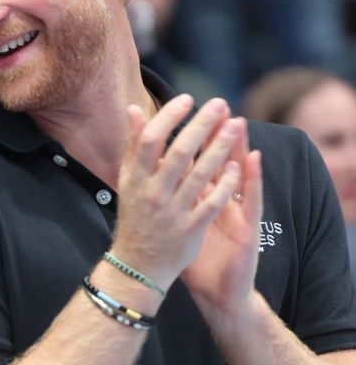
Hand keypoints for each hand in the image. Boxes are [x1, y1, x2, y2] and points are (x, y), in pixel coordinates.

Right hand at [111, 95, 242, 290]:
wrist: (137, 266)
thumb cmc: (135, 217)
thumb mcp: (128, 182)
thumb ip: (133, 146)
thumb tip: (133, 109)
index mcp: (134, 179)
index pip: (150, 139)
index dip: (169, 116)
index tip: (188, 99)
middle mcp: (152, 194)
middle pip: (178, 152)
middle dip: (201, 125)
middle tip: (220, 104)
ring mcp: (172, 213)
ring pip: (199, 175)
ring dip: (219, 148)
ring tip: (235, 126)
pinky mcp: (190, 230)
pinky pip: (211, 203)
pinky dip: (225, 184)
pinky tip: (237, 166)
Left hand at [180, 122, 262, 327]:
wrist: (217, 293)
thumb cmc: (194, 258)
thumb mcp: (175, 226)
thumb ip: (163, 202)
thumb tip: (141, 184)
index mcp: (201, 201)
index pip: (197, 165)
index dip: (191, 142)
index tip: (181, 115)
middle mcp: (220, 202)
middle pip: (218, 163)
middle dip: (215, 136)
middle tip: (215, 107)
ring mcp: (236, 213)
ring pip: (237, 175)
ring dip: (237, 148)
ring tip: (237, 121)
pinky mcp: (248, 228)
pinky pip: (251, 200)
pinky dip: (252, 179)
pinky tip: (253, 159)